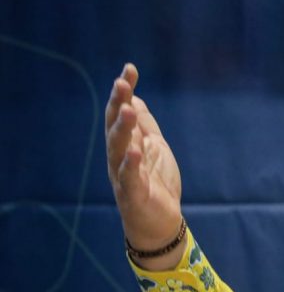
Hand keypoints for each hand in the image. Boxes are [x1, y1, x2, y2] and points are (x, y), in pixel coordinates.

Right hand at [105, 63, 184, 269]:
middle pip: (116, 127)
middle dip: (118, 104)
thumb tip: (136, 98)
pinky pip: (130, 178)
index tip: (130, 69)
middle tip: (121, 83)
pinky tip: (135, 151)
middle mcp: (120, 157)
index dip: (125, 92)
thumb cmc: (155, 184)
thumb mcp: (155, 148)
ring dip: (123, 129)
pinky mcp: (132, 196)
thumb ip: (145, 126)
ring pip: (119, 150)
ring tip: (128, 109)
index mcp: (126, 144)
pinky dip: (131, 165)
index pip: (122, 113)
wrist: (160, 223)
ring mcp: (123, 176)